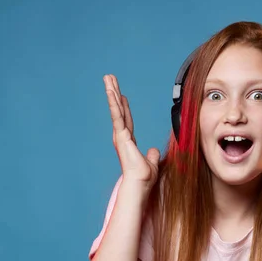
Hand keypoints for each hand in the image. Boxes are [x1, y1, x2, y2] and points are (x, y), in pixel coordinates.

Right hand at [103, 74, 159, 191]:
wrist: (140, 182)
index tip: (122, 95)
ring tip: (108, 78)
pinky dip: (113, 102)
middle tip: (109, 79)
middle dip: (114, 94)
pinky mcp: (120, 134)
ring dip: (112, 92)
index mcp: (128, 141)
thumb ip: (152, 155)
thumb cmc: (144, 177)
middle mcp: (122, 136)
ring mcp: (120, 134)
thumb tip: (153, 150)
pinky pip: (117, 114)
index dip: (124, 107)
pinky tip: (110, 90)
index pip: (127, 120)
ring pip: (115, 108)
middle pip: (118, 110)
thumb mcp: (151, 163)